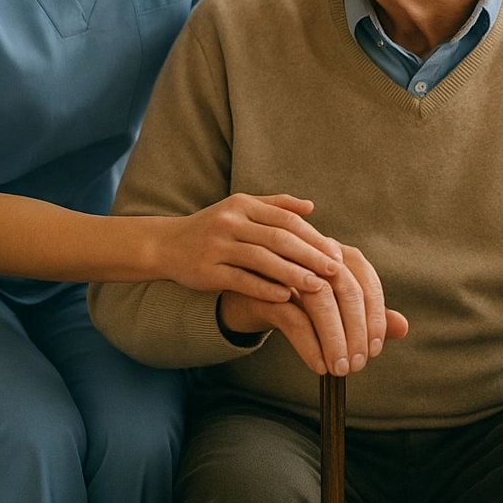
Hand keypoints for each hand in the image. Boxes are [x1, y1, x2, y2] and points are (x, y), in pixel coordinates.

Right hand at [162, 193, 345, 302]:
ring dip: (292, 273)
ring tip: (317, 286)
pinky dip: (264, 288)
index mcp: (243, 205)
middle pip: (278, 238)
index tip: (336, 251)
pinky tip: (285, 297)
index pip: (286, 220)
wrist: (166, 244)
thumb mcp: (241, 209)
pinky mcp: (206, 270)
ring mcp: (216, 246)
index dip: (313, 236)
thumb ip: (276, 207)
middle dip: (310, 255)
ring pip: (262, 260)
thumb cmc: (213, 227)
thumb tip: (310, 206)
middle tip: (334, 270)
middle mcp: (230, 222)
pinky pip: (240, 280)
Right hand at [218, 242, 408, 374]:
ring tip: (340, 369)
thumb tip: (403, 328)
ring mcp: (289, 270)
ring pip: (320, 300)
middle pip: (345, 289)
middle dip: (356, 331)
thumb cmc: (300, 302)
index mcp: (338, 255)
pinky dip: (309, 344)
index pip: (366, 281)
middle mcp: (316, 257)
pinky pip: (293, 317)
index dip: (374, 317)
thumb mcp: (337, 309)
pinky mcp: (266, 290)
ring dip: (334, 339)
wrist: (249, 300)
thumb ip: (368, 316)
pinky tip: (318, 365)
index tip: (375, 349)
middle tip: (358, 365)